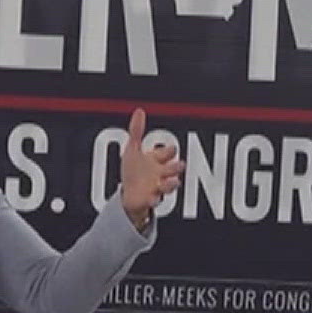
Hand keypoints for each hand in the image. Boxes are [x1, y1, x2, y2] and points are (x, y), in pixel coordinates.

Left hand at [118, 108, 183, 229]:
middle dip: (176, 167)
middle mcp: (160, 174)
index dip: (169, 151)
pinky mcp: (150, 200)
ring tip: (173, 182)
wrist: (130, 196)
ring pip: (168, 185)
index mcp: (157, 160)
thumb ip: (136, 131)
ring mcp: (157, 187)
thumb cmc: (134, 171)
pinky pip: (153, 201)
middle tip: (181, 165)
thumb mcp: (133, 150)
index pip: (168, 153)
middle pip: (173, 169)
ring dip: (171, 184)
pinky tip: (152, 198)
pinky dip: (154, 200)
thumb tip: (139, 111)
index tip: (172, 150)